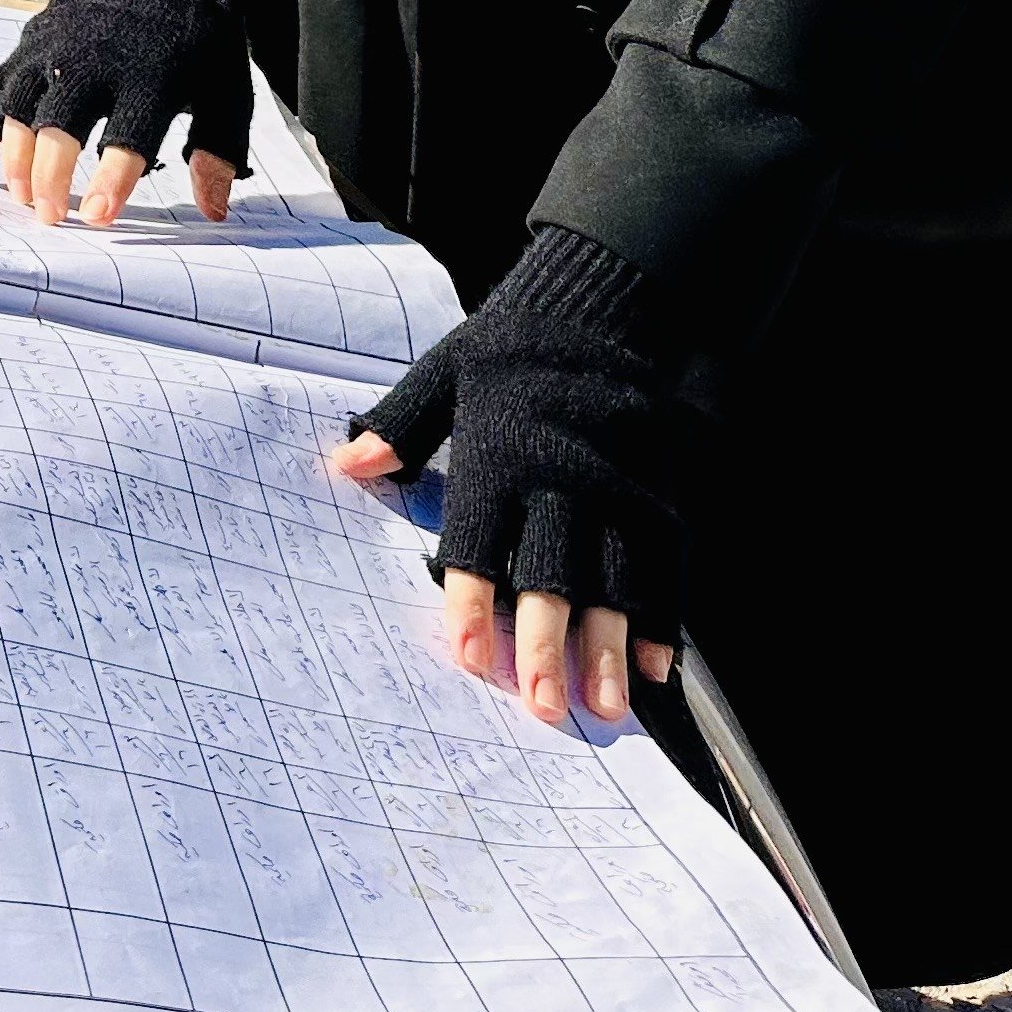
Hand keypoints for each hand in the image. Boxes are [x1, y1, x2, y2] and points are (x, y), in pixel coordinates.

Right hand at [0, 0, 247, 229]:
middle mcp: (95, 61)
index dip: (111, 180)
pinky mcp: (33, 41)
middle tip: (49, 216)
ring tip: (21, 195)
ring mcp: (56, 48)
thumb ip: (218, 149)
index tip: (96, 217)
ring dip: (16, 155)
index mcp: (150, 77)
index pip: (128, 137)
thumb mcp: (226, 90)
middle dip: (50, 175)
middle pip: (59, 125)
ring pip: (21, 106)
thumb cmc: (197, 42)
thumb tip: (214, 210)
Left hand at [328, 226, 690, 727]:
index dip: (472, 601)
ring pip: (616, 580)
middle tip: (544, 707)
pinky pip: (665, 563)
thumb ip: (401, 425)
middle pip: (554, 572)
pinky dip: (664, 617)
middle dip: (548, 642)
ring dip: (611, 647)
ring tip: (606, 708)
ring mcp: (617, 487)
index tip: (466, 657)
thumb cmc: (511, 348)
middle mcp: (560, 477)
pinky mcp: (658, 491)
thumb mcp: (447, 372)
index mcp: (498, 452)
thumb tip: (346, 464)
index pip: (480, 540)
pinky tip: (656, 666)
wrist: (604, 303)